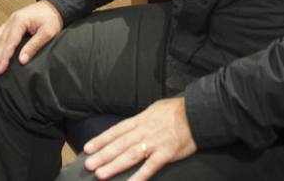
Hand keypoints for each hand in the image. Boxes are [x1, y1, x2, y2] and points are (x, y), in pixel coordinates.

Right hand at [0, 0, 63, 76]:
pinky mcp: (11, 23)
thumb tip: (22, 61)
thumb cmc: (52, 19)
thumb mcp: (48, 33)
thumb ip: (34, 46)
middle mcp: (12, 20)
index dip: (4, 58)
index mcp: (20, 21)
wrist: (54, 6)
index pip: (9, 43)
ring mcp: (10, 21)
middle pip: (1, 42)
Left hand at [82, 98, 196, 180]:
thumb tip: (127, 127)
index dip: (101, 140)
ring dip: (114, 166)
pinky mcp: (166, 153)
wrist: (196, 113)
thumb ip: (140, 120)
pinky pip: (150, 167)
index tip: (88, 148)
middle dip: (102, 155)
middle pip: (119, 145)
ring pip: (130, 156)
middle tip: (88, 164)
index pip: (116, 131)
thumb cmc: (175, 111)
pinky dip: (139, 176)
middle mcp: (144, 131)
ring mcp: (154, 143)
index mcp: (140, 120)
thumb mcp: (153, 109)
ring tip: (101, 174)